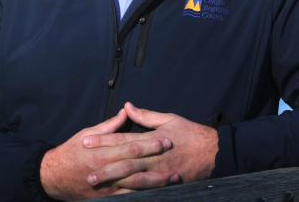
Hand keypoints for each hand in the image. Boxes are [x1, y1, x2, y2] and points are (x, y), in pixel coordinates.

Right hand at [40, 109, 176, 200]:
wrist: (54, 176)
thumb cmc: (72, 151)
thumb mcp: (88, 133)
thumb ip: (109, 125)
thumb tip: (126, 111)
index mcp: (103, 150)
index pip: (131, 144)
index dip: (150, 142)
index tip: (166, 139)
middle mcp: (107, 167)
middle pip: (136, 162)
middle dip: (156, 158)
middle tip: (173, 154)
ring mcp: (108, 184)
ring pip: (136, 183)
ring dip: (156, 180)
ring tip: (173, 177)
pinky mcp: (107, 196)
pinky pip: (128, 197)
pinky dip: (143, 195)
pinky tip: (157, 193)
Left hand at [83, 102, 217, 187]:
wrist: (213, 151)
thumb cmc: (190, 133)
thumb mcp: (168, 119)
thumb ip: (145, 115)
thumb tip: (127, 106)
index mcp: (151, 138)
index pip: (121, 138)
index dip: (102, 140)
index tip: (86, 141)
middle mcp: (153, 156)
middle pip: (123, 160)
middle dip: (103, 165)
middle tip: (85, 170)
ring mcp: (159, 172)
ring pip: (132, 178)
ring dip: (113, 181)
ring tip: (97, 183)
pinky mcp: (166, 183)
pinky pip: (146, 190)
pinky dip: (132, 192)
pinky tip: (119, 194)